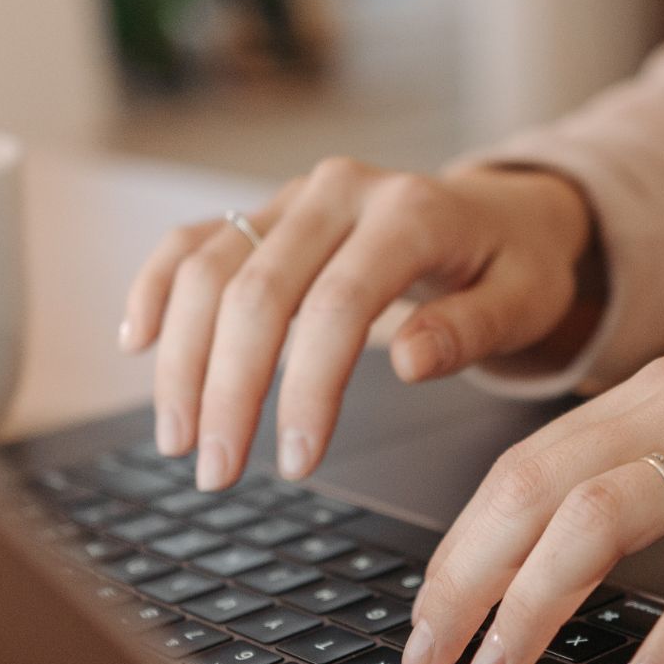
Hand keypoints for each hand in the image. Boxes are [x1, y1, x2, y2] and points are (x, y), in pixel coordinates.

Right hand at [121, 158, 598, 489]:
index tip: (296, 462)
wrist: (502, 212)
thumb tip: (409, 359)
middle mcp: (340, 192)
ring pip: (209, 267)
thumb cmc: (515, 265)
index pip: (338, 305)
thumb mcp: (525, 300)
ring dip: (183, 358)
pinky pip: (192, 240)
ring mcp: (294, 197)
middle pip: (256, 290)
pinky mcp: (264, 212)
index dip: (307, 388)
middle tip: (216, 471)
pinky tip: (138, 343)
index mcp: (410, 211)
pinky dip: (157, 288)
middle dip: (227, 389)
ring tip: (178, 439)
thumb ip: (472, 329)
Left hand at [400, 315, 663, 663]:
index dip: (458, 548)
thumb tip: (536, 561)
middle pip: (537, 489)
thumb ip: (637, 471)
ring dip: (536, 603)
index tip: (423, 619)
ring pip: (606, 514)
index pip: (520, 469)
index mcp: (651, 395)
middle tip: (430, 661)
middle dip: (466, 581)